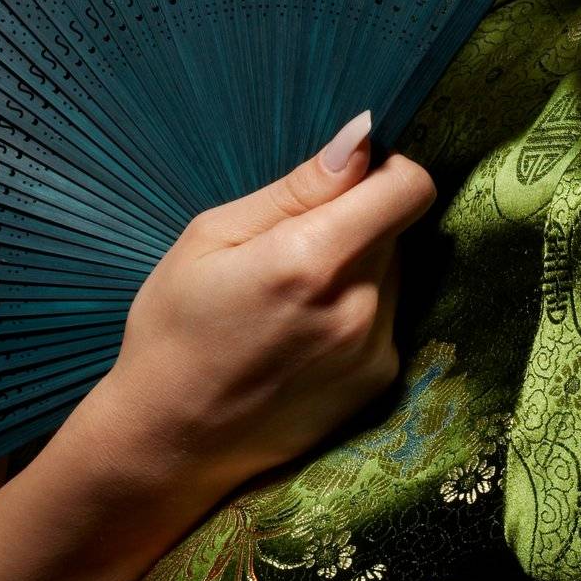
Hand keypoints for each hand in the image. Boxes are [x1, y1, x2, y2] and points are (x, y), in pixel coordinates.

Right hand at [95, 111, 436, 490]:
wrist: (170, 441)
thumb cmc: (175, 327)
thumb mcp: (213, 236)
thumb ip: (297, 188)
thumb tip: (360, 139)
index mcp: (313, 259)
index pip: (409, 188)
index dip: (386, 168)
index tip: (349, 176)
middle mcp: (358, 307)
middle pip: (396, 227)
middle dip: (357, 219)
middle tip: (291, 244)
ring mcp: (373, 351)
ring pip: (392, 271)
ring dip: (358, 264)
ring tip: (291, 295)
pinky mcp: (378, 382)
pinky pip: (385, 315)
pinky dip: (356, 308)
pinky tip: (302, 332)